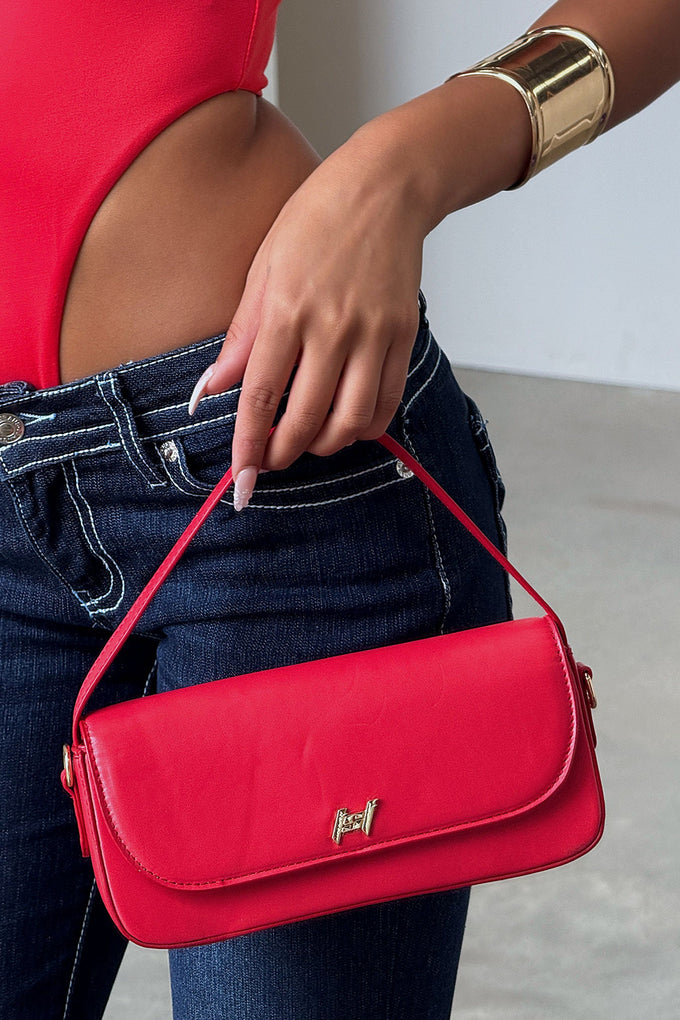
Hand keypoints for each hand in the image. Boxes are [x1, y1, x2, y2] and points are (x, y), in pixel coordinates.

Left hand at [188, 119, 428, 509]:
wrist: (385, 189)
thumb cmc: (315, 220)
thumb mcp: (262, 269)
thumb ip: (241, 336)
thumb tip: (212, 390)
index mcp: (287, 309)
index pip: (262, 396)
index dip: (249, 445)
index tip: (241, 478)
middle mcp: (332, 327)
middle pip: (307, 419)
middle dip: (284, 454)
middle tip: (271, 459)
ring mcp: (374, 334)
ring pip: (352, 421)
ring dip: (325, 444)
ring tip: (308, 438)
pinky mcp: (403, 336)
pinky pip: (387, 403)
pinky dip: (365, 427)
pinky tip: (346, 422)